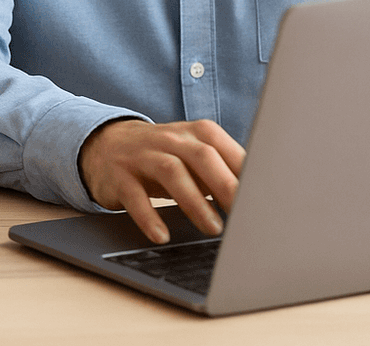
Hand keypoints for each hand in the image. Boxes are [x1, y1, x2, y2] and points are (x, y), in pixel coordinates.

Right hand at [79, 118, 244, 243]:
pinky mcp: (120, 176)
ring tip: (213, 228)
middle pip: (201, 156)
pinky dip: (149, 217)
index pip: (225, 149)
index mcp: (196, 133)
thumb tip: (260, 198)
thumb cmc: (165, 156)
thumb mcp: (194, 156)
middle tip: (242, 214)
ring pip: (171, 172)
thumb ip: (224, 170)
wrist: (107, 145)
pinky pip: (134, 196)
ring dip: (194, 201)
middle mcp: (170, 139)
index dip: (244, 173)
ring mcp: (142, 156)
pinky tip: (161, 236)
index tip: (262, 198)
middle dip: (225, 185)